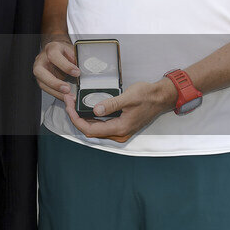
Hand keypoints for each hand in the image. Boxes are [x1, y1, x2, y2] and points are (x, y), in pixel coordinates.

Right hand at [33, 39, 77, 99]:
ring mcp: (40, 70)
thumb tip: (84, 69)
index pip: (54, 56)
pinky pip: (47, 89)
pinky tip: (65, 97)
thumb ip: (76, 59)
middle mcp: (42, 59)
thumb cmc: (64, 52)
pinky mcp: (42, 80)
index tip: (76, 72)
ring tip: (68, 96)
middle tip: (67, 89)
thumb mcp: (72, 51)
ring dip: (56, 91)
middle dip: (54, 82)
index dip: (65, 65)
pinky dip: (57, 94)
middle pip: (40, 71)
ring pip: (42, 83)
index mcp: (51, 49)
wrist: (58, 52)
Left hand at [61, 78, 176, 142]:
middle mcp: (119, 132)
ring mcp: (119, 129)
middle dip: (76, 117)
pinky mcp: (120, 124)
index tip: (69, 106)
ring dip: (82, 116)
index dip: (76, 119)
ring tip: (72, 102)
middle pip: (90, 130)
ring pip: (94, 127)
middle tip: (67, 101)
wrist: (161, 97)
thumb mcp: (128, 97)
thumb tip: (94, 110)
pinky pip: (101, 124)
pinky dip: (91, 116)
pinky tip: (85, 106)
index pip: (90, 129)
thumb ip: (111, 104)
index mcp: (120, 128)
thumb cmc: (147, 96)